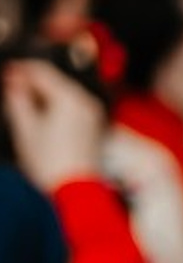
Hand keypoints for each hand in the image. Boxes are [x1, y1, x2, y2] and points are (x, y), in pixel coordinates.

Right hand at [2, 58, 106, 191]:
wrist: (77, 192)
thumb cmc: (51, 163)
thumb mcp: (25, 128)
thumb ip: (17, 99)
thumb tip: (14, 85)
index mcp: (70, 98)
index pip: (42, 72)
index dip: (20, 70)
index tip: (6, 74)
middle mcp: (86, 103)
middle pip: (54, 82)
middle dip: (31, 82)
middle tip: (11, 87)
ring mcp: (93, 116)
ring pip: (63, 94)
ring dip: (42, 94)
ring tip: (22, 101)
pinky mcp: (94, 129)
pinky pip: (72, 108)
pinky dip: (55, 106)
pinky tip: (40, 114)